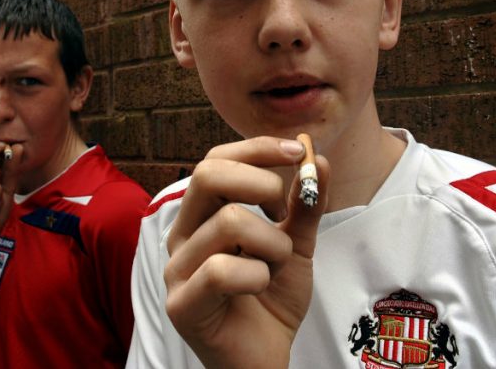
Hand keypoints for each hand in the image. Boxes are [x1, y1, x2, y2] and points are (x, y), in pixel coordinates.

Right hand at [164, 136, 329, 368]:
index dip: (257, 148)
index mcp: (202, 215)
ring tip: (274, 266)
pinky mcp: (181, 304)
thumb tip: (318, 158)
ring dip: (272, 244)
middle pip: (207, 175)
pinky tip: (258, 288)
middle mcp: (182, 235)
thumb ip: (304, 204)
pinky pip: (223, 270)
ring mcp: (176, 269)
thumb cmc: (272, 298)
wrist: (265, 356)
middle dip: (261, 182)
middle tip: (283, 209)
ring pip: (229, 222)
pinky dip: (258, 276)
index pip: (215, 160)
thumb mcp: (296, 243)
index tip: (299, 150)